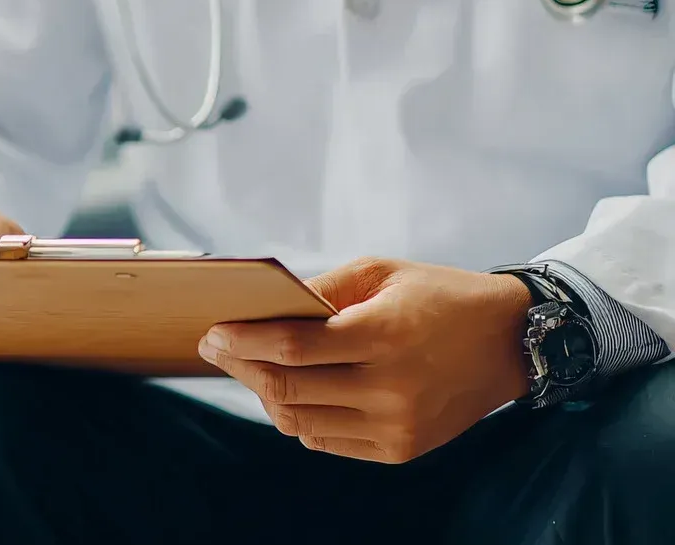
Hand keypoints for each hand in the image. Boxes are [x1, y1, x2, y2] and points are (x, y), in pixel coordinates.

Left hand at [198, 258, 533, 463]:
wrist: (510, 342)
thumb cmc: (438, 296)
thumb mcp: (381, 272)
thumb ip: (321, 289)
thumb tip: (261, 308)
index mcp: (384, 334)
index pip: (293, 347)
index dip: (243, 342)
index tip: (211, 333)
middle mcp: (391, 388)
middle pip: (287, 388)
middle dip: (240, 367)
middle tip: (216, 348)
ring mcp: (396, 425)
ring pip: (299, 422)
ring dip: (265, 394)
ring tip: (252, 367)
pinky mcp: (401, 449)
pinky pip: (326, 441)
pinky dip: (299, 419)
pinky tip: (293, 392)